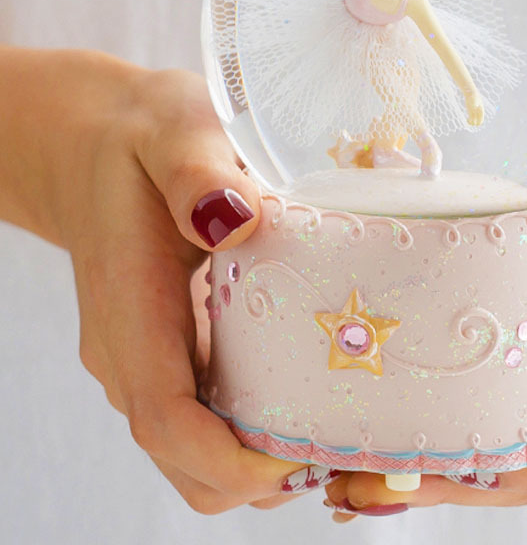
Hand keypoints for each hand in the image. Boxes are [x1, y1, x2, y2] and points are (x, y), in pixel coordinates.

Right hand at [42, 55, 338, 512]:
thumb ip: (195, 172)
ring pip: (199, 449)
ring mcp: (149, 357)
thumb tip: (234, 220)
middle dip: (264, 476)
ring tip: (344, 425)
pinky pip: (209, 414)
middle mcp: (132, 354)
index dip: (234, 459)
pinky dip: (257, 428)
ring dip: (266, 459)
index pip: (166, 421)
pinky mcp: (171, 349)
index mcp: (129, 313)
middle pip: (188, 461)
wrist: (96, 144)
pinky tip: (313, 392)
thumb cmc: (140, 136)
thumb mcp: (172, 130)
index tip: (307, 454)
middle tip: (349, 443)